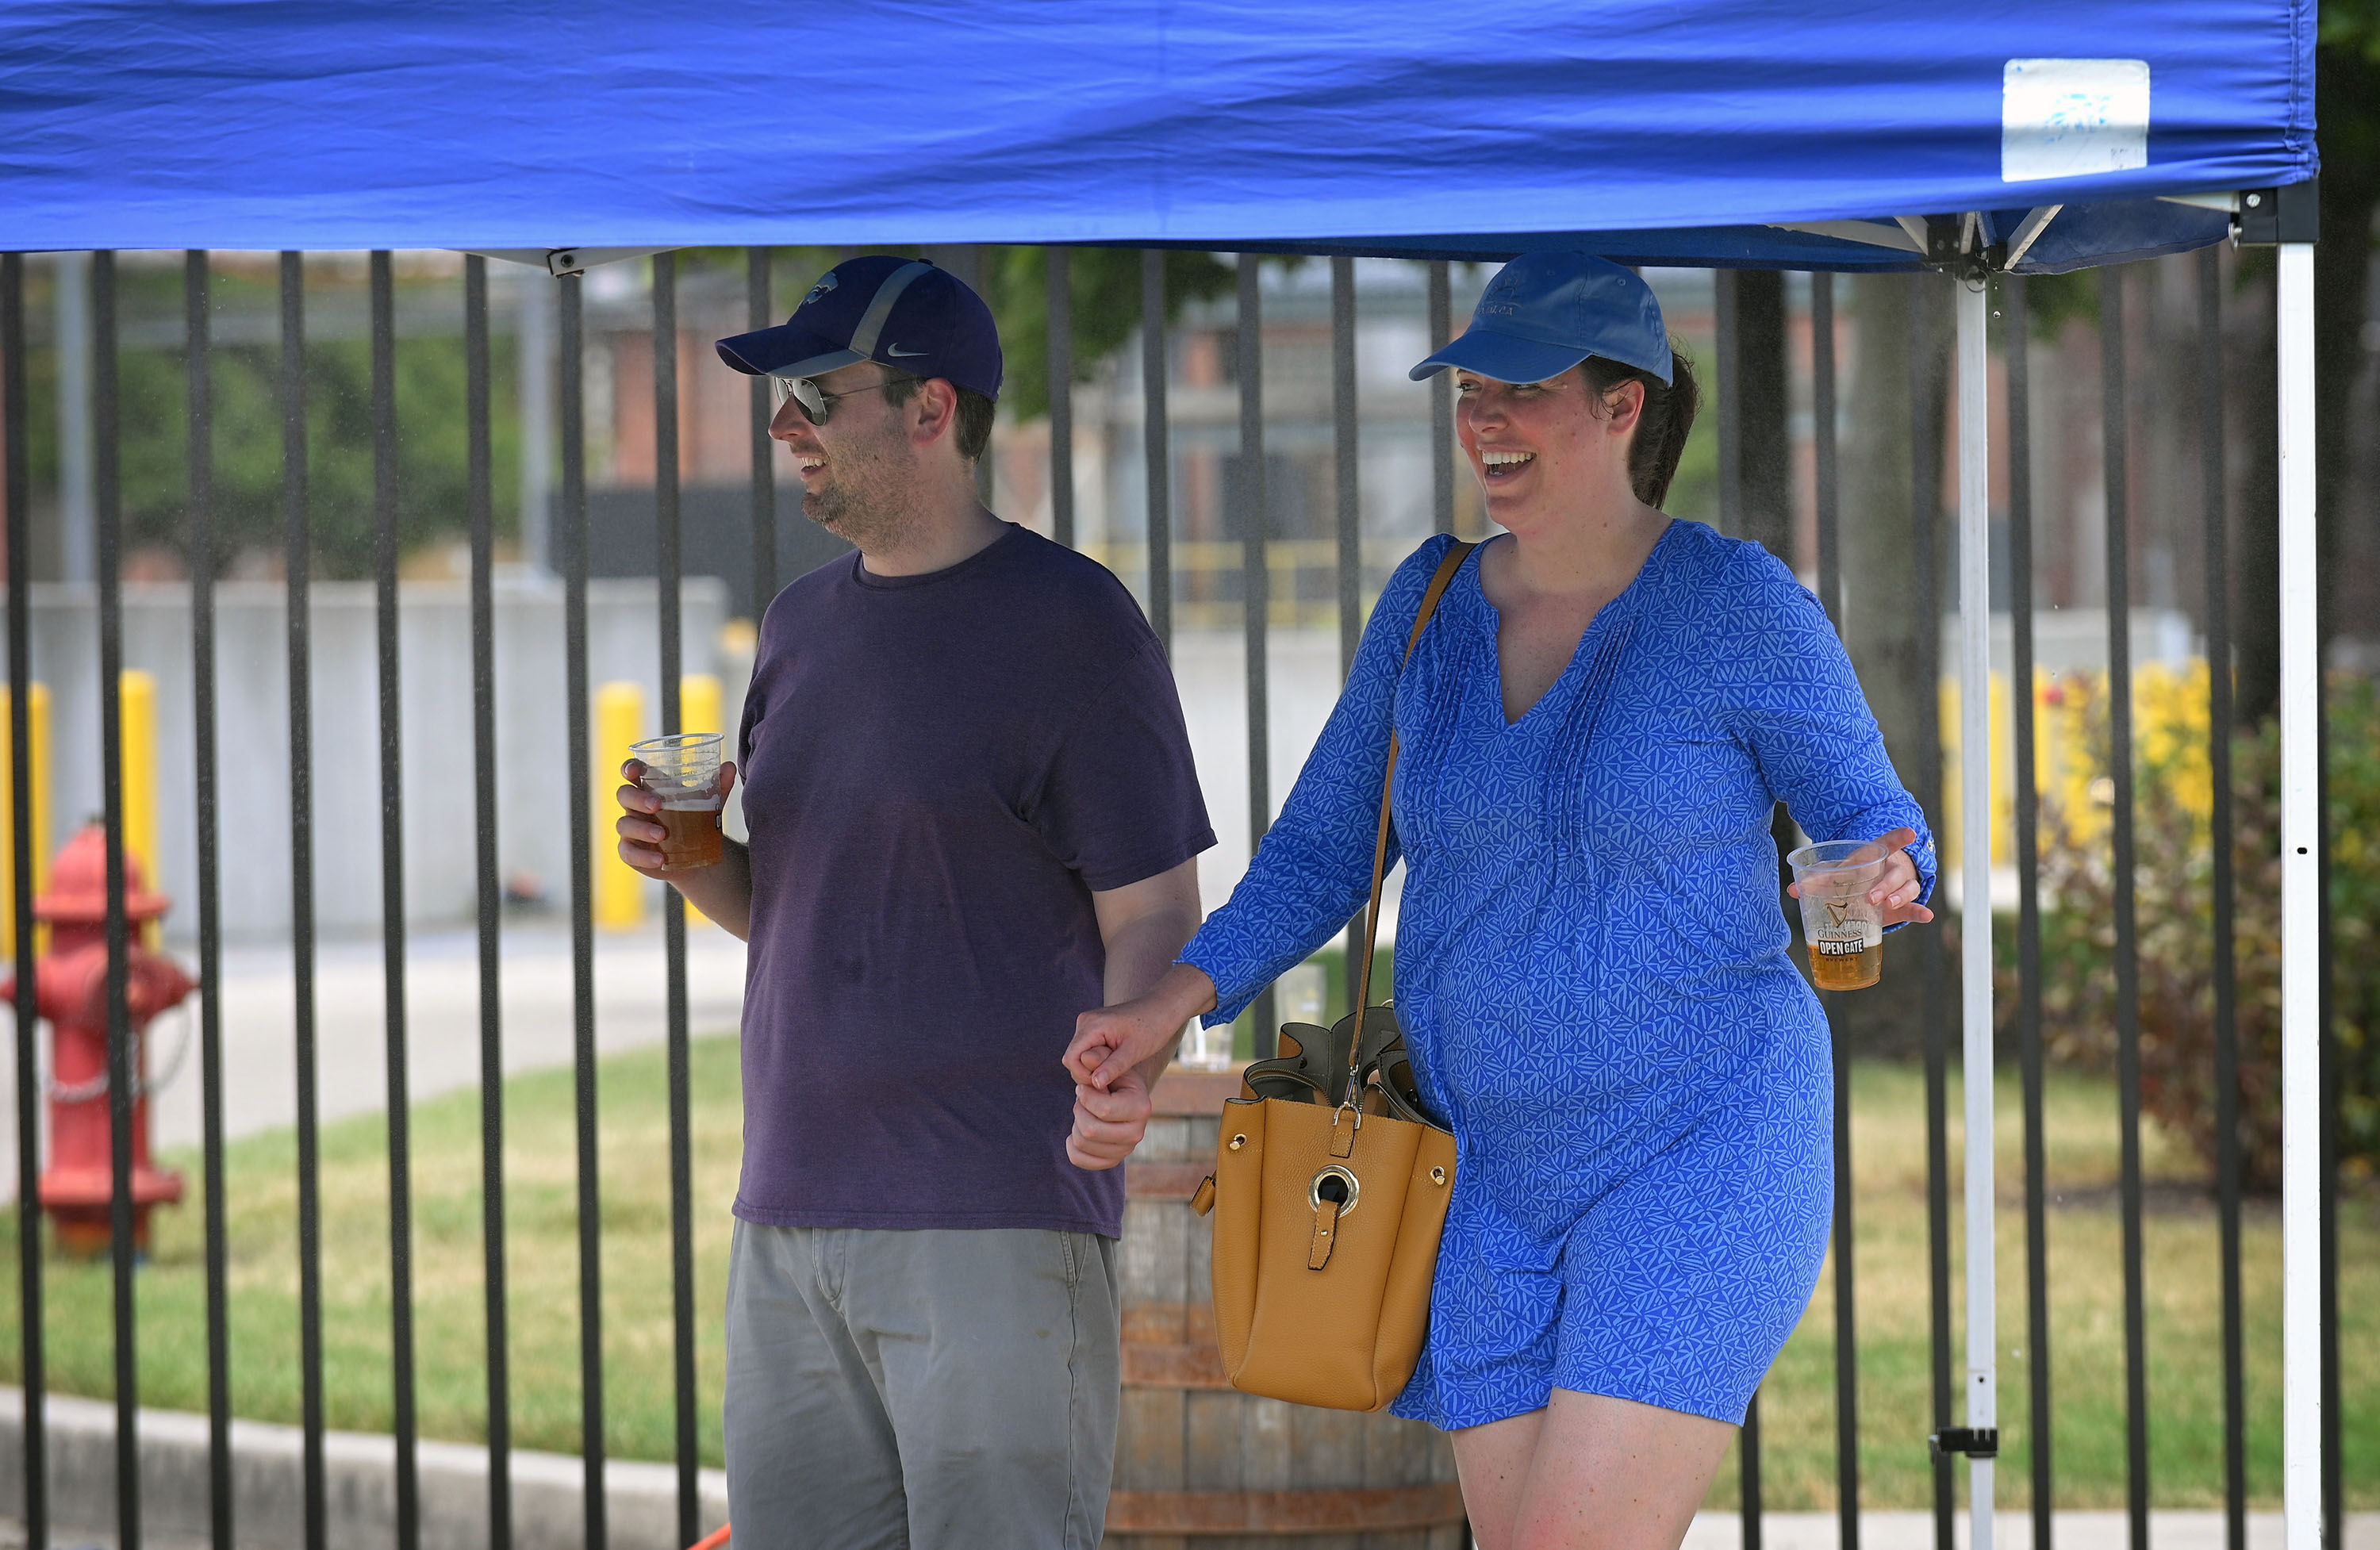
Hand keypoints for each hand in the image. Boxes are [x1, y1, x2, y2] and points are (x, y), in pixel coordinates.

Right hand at [614, 758, 736, 878]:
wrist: (697, 854)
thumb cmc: (696, 818)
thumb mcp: (710, 801)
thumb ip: (719, 785)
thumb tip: (729, 767)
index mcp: (650, 787)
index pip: (632, 771)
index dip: (629, 768)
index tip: (633, 771)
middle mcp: (635, 806)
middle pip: (624, 795)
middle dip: (637, 798)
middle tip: (657, 805)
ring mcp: (631, 829)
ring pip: (624, 824)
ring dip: (642, 829)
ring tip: (662, 835)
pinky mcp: (631, 852)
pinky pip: (628, 852)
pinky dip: (642, 856)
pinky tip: (659, 858)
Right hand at [1064, 961, 1217, 1091]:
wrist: (1163, 1008)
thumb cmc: (1153, 1028)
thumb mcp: (1134, 1051)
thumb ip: (1113, 1067)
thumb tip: (1094, 1084)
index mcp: (1092, 1025)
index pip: (1071, 1059)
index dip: (1083, 1075)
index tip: (1105, 1083)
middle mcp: (1085, 1021)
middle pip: (1073, 1058)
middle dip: (1089, 1072)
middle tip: (1115, 1077)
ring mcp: (1088, 1024)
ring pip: (1079, 1056)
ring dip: (1094, 1067)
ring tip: (1118, 1067)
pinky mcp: (1094, 1028)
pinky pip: (1087, 1050)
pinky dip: (1098, 1061)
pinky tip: (1116, 1062)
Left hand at [1067, 1063, 1153, 1169]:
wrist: (1123, 1098)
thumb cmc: (1114, 1078)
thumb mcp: (1109, 1064)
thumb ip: (1098, 1059)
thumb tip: (1086, 1057)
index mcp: (1141, 1108)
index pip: (1103, 1110)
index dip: (1085, 1096)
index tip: (1084, 1086)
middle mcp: (1138, 1133)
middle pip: (1090, 1130)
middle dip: (1079, 1111)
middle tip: (1082, 1101)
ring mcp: (1125, 1150)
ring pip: (1082, 1143)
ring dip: (1075, 1124)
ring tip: (1084, 1112)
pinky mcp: (1112, 1160)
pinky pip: (1079, 1159)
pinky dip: (1071, 1145)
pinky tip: (1077, 1130)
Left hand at [1787, 825, 1934, 926]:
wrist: (1870, 887)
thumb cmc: (1853, 876)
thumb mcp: (1838, 875)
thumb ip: (1819, 880)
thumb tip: (1793, 890)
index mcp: (1874, 857)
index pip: (1889, 844)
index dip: (1898, 838)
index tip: (1910, 832)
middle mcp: (1891, 870)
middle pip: (1893, 873)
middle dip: (1885, 884)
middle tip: (1871, 897)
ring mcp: (1900, 887)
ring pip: (1907, 889)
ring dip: (1900, 896)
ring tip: (1890, 905)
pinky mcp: (1904, 906)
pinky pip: (1914, 908)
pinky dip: (1920, 913)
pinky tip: (1927, 916)